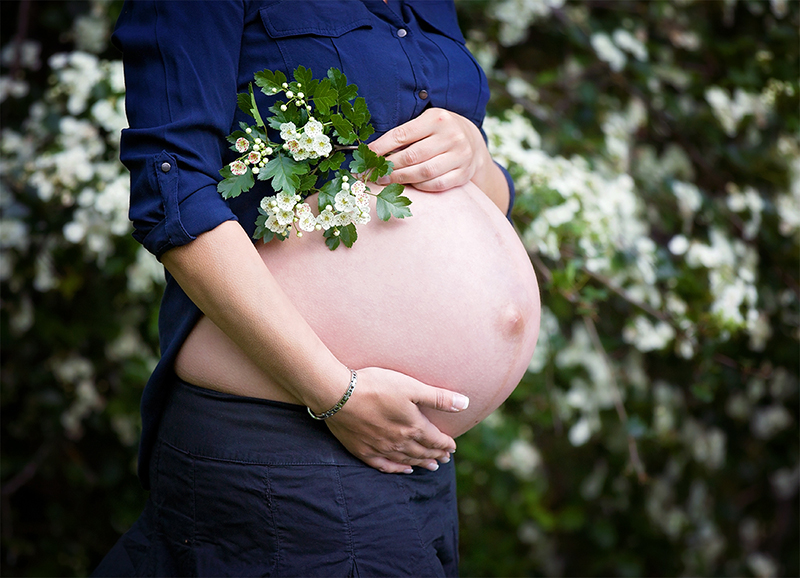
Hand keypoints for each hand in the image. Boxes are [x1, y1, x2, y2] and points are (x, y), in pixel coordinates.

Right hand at [324, 367, 468, 473]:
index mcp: (413, 427)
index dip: (446, 444)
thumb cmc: (376, 386)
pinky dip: (397, 469)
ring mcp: (381, 448)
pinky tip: (403, 470)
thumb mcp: (411, 387)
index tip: (452, 448)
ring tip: (431, 467)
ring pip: (406, 460)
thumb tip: (465, 404)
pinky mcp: (363, 451)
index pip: (436, 440)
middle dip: (435, 455)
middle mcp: (399, 442)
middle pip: (423, 452)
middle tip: (444, 459)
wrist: (338, 394)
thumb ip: (438, 397)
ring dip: (420, 463)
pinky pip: (385, 465)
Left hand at [369, 108, 492, 191]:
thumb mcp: (426, 122)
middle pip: (412, 156)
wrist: (472, 140)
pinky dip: (420, 186)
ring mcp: (460, 156)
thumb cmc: (439, 131)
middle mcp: (451, 136)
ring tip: (385, 180)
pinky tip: (409, 185)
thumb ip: (405, 134)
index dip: (381, 147)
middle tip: (373, 173)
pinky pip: (437, 184)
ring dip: (400, 179)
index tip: (366, 156)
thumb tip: (373, 152)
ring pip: (424, 172)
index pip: (402, 134)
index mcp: (437, 118)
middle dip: (389, 167)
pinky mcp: (464, 173)